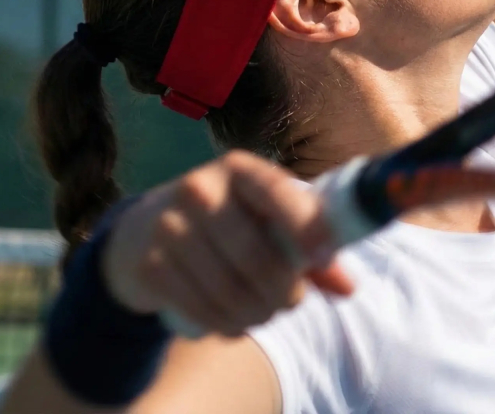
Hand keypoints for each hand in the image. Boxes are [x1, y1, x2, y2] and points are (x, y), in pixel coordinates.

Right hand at [101, 151, 353, 336]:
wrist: (146, 229)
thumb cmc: (228, 221)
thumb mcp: (265, 218)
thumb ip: (309, 246)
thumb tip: (348, 288)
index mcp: (239, 169)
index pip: (276, 191)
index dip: (304, 224)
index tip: (324, 255)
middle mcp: (200, 188)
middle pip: (256, 255)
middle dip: (284, 291)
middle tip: (291, 301)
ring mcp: (169, 226)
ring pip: (230, 291)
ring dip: (257, 314)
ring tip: (264, 312)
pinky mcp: (150, 265)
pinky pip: (202, 310)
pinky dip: (226, 325)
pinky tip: (234, 322)